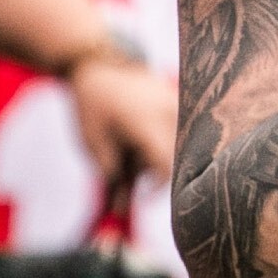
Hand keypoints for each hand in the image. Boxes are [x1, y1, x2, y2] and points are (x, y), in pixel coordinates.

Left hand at [66, 53, 177, 186]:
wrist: (103, 65)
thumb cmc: (94, 108)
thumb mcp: (95, 145)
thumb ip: (113, 178)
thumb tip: (120, 212)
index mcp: (147, 124)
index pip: (166, 168)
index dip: (155, 190)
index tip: (138, 195)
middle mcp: (171, 113)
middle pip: (177, 160)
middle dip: (156, 174)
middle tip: (132, 174)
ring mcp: (180, 104)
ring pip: (181, 147)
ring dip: (160, 158)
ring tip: (133, 149)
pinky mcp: (183, 101)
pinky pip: (181, 132)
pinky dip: (165, 142)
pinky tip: (143, 136)